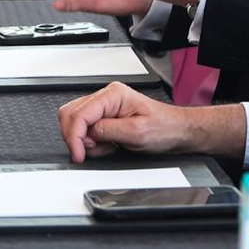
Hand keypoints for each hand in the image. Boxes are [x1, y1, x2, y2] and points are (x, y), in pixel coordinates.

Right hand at [58, 82, 246, 162]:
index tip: (78, 153)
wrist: (178, 131)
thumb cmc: (164, 128)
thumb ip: (108, 131)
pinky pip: (85, 127)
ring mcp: (104, 105)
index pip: (80, 114)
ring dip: (82, 139)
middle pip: (71, 114)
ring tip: (104, 147)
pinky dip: (90, 140)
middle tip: (87, 152)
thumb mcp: (137, 133)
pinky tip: (106, 145)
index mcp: (112, 95)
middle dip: (75, 136)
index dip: (74, 136)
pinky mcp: (104, 115)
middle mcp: (105, 96)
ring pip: (74, 120)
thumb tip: (87, 133)